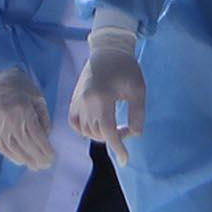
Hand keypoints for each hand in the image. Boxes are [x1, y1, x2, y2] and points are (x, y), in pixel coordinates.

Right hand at [0, 68, 55, 170]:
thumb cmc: (22, 89)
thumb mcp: (38, 99)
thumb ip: (43, 119)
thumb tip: (46, 138)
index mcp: (23, 110)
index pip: (35, 136)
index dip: (44, 149)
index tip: (52, 157)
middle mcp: (8, 120)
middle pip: (24, 145)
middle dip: (36, 158)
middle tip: (45, 165)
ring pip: (12, 149)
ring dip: (24, 160)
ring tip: (35, 166)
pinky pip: (1, 147)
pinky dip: (11, 156)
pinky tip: (20, 160)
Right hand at [72, 28, 147, 160]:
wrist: (108, 51)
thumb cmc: (127, 69)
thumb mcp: (138, 90)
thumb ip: (137, 114)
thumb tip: (135, 134)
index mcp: (102, 98)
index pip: (108, 131)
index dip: (117, 147)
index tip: (124, 160)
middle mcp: (85, 102)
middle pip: (98, 133)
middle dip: (114, 137)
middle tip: (128, 128)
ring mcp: (77, 101)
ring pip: (87, 131)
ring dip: (101, 134)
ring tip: (116, 124)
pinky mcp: (73, 100)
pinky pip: (75, 123)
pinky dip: (85, 129)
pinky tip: (98, 125)